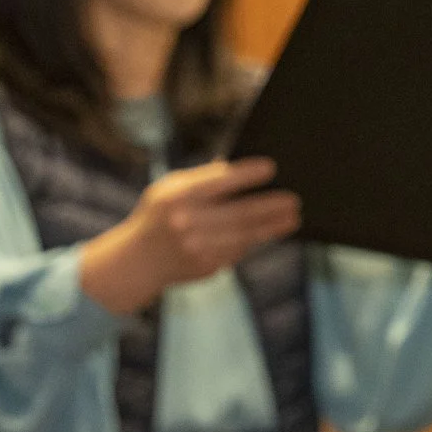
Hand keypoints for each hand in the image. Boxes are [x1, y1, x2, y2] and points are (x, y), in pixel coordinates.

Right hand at [77, 156, 301, 317]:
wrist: (136, 262)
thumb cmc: (158, 215)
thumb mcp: (169, 189)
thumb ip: (201, 178)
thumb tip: (236, 164)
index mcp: (177, 197)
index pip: (218, 182)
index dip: (247, 174)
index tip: (271, 167)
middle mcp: (186, 223)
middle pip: (238, 213)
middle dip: (270, 206)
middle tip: (294, 200)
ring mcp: (197, 248)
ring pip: (244, 236)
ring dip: (272, 227)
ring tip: (293, 218)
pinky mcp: (206, 267)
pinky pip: (238, 251)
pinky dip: (255, 240)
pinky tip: (271, 231)